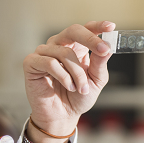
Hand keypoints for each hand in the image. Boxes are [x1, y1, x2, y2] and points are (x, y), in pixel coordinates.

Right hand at [23, 21, 114, 136]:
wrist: (63, 116)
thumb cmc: (78, 97)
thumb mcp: (95, 80)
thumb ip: (100, 63)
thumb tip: (107, 47)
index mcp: (76, 47)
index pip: (86, 29)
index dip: (98, 26)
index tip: (111, 27)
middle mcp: (59, 45)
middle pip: (73, 30)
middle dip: (90, 39)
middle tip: (103, 50)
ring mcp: (44, 53)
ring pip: (64, 52)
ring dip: (77, 73)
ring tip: (80, 88)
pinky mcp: (31, 63)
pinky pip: (50, 62)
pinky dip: (63, 76)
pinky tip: (68, 86)